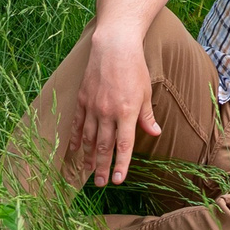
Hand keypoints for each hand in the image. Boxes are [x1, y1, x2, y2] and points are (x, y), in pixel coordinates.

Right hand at [66, 28, 160, 187]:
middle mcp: (107, 112)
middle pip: (103, 146)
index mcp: (126, 112)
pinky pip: (77, 123)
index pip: (123, 146)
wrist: (114, 46)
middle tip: (100, 183)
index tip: (118, 180)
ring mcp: (92, 106)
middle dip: (102, 167)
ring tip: (88, 171)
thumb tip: (155, 133)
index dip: (120, 165)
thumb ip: (147, 116)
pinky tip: (75, 150)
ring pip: (88, 137)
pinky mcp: (82, 99)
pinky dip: (75, 138)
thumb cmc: (134, 68)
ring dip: (88, 156)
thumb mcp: (146, 92)